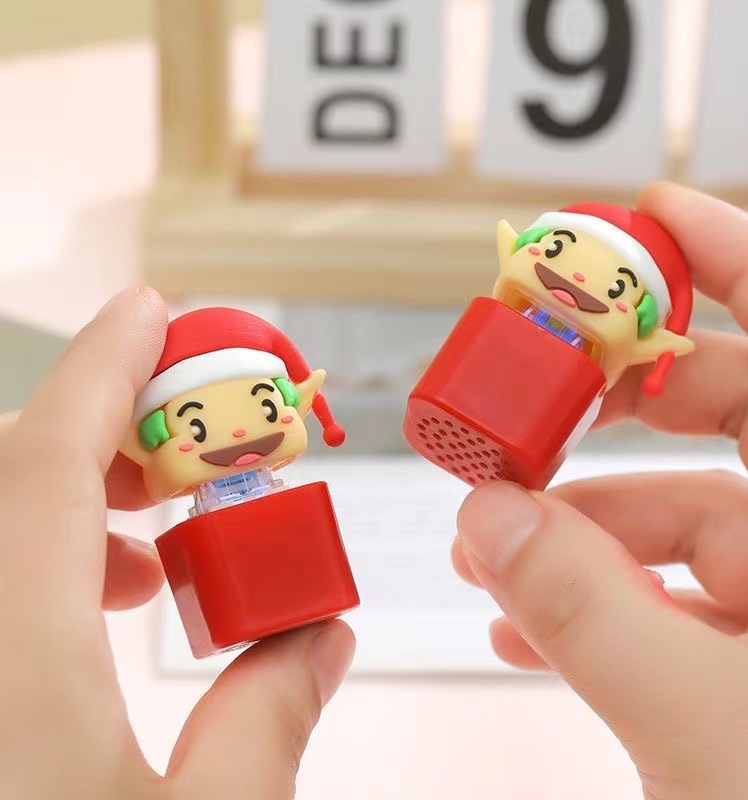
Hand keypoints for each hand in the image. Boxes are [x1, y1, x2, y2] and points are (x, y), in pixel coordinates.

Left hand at [0, 288, 354, 798]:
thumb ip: (266, 720)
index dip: (108, 369)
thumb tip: (325, 637)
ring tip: (152, 550)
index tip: (153, 307)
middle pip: (13, 484)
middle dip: (111, 443)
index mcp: (10, 654)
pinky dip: (39, 567)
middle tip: (195, 452)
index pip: (47, 461)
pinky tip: (92, 614)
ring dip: (73, 508)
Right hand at [453, 183, 747, 799]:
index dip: (735, 260)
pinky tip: (530, 624)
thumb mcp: (704, 721)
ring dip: (586, 527)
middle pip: (736, 417)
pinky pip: (682, 599)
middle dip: (622, 405)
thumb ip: (584, 611)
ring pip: (692, 519)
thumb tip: (485, 521)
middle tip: (542, 393)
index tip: (649, 214)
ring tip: (499, 545)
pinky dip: (605, 601)